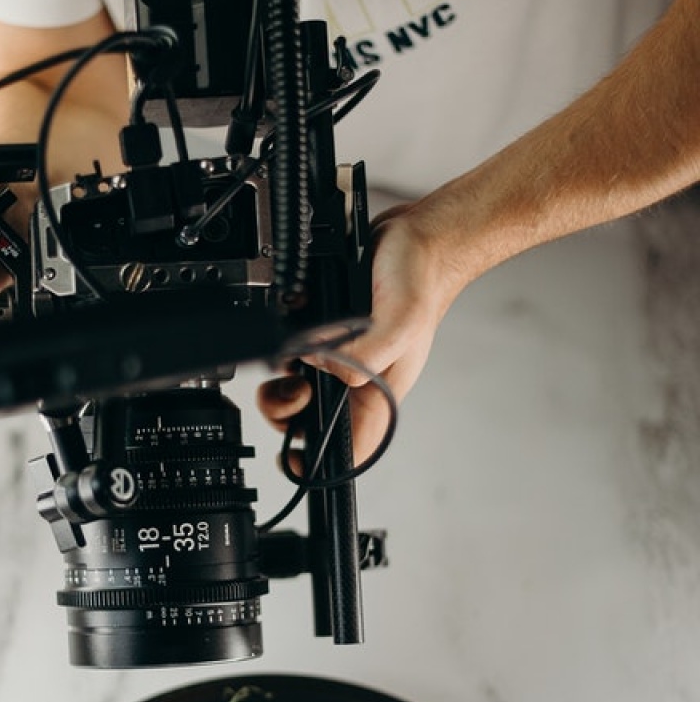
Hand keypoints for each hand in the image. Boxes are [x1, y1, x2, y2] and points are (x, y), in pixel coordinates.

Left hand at [257, 203, 467, 464]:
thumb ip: (364, 355)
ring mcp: (338, 359)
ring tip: (288, 357)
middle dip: (287, 411)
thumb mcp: (401, 325)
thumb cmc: (422, 285)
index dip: (317, 462)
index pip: (349, 446)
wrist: (416, 240)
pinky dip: (281, 344)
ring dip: (280, 378)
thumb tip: (319, 366)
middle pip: (308, 420)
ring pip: (294, 388)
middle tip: (291, 386)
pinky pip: (290, 351)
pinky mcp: (322, 334)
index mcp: (378, 395)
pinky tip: (290, 327)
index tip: (291, 458)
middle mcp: (356, 382)